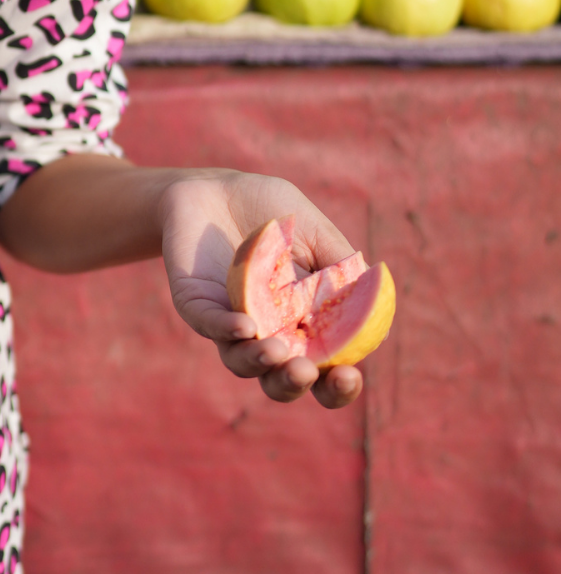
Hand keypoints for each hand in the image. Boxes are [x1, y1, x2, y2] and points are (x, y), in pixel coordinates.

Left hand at [159, 170, 362, 409]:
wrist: (218, 188)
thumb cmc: (273, 216)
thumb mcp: (316, 235)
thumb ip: (342, 269)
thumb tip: (376, 306)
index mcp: (300, 327)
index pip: (322, 372)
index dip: (336, 385)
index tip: (349, 375)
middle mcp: (264, 335)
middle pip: (279, 382)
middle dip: (294, 383)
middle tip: (308, 371)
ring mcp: (228, 322)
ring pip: (240, 361)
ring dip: (259, 362)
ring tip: (277, 351)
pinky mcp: (196, 303)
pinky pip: (208, 323)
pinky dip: (225, 328)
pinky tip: (244, 325)